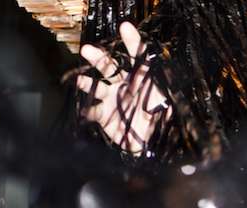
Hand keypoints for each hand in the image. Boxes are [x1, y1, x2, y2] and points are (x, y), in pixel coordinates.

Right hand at [76, 22, 169, 154]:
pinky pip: (93, 111)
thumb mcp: (167, 99)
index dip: (132, 42)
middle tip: (86, 50)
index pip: (136, 56)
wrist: (152, 141)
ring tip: (78, 81)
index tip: (126, 27)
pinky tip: (84, 110)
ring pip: (96, 87)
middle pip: (108, 67)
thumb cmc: (160, 117)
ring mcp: (111, 99)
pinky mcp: (104, 115)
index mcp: (139, 77)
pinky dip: (88, 111)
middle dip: (98, 58)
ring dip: (86, 83)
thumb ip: (163, 85)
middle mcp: (122, 84)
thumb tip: (162, 73)